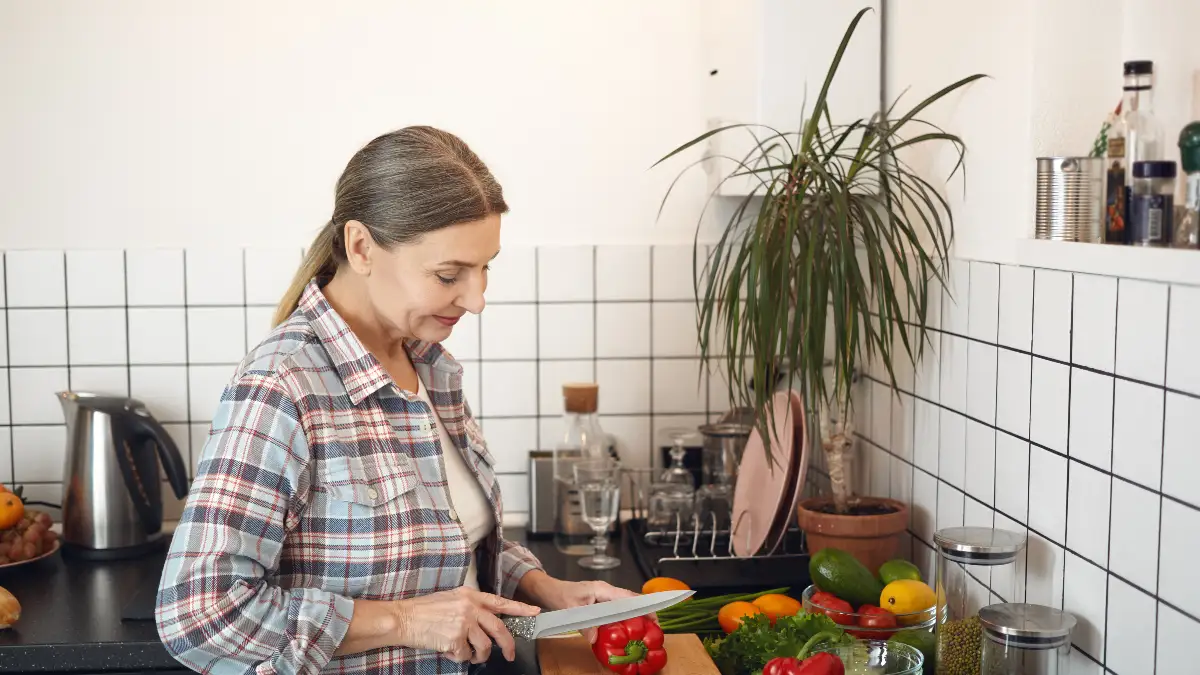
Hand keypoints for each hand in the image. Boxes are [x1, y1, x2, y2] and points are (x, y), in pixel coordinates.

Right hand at [393, 586, 539, 663]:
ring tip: (468, 654)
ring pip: (485, 647)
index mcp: (470, 596)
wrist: (404, 618)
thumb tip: (487, 622)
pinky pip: (466, 655)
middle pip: (499, 629)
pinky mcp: (456, 639)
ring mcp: (464, 623)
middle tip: (509, 655)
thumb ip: (471, 608)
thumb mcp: (451, 600)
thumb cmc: (425, 610)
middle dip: (508, 645)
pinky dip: (460, 657)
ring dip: (479, 656)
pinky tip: (449, 651)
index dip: (520, 609)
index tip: (534, 612)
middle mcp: (470, 608)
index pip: (501, 602)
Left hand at [525, 575, 643, 643]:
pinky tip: (625, 629)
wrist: (549, 590)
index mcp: (603, 589)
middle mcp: (606, 591)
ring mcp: (604, 596)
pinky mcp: (600, 602)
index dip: (642, 607)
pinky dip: (623, 619)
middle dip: (643, 613)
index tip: (654, 617)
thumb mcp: (570, 609)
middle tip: (654, 628)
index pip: (628, 597)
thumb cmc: (559, 594)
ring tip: (645, 630)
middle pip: (630, 601)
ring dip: (634, 617)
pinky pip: (616, 610)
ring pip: (624, 606)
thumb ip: (583, 623)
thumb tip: (595, 637)